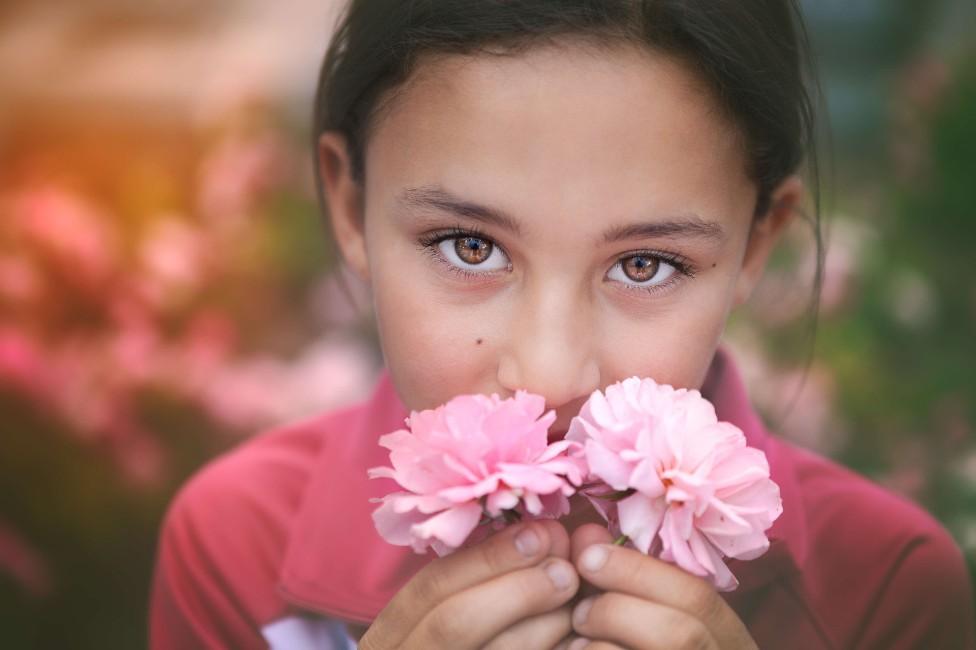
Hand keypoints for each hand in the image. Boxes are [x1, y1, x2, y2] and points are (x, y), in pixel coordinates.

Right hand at [359, 520, 579, 649]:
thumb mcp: (445, 623)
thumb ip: (488, 582)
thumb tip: (553, 535)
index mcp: (387, 640)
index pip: (431, 587)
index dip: (489, 557)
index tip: (542, 533)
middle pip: (453, 623)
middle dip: (516, 590)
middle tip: (568, 571)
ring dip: (540, 629)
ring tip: (579, 606)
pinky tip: (579, 644)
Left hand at [561, 524, 757, 649]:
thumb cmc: (650, 645)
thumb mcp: (656, 622)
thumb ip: (626, 583)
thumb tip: (585, 535)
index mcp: (731, 645)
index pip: (698, 598)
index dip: (638, 571)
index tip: (588, 556)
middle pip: (681, 633)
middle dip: (618, 610)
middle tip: (579, 611)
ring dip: (601, 647)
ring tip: (575, 645)